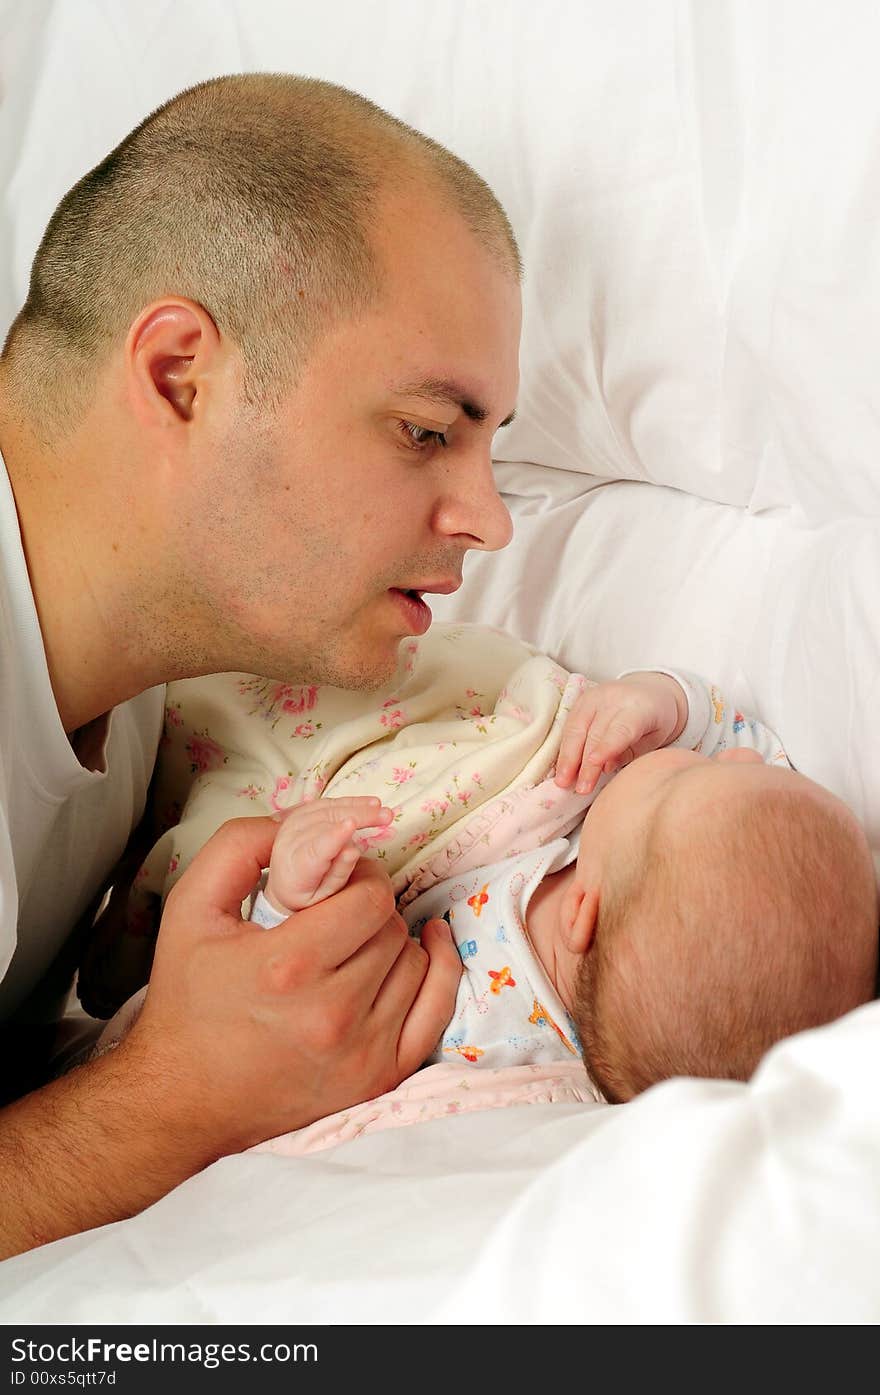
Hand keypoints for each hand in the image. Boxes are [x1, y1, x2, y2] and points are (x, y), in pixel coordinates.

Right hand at [120, 816, 460, 1152]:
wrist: (182, 1100)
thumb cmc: (187, 1001)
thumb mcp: (191, 907)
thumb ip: (242, 845)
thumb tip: (304, 819)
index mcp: (288, 966)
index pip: (370, 896)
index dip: (359, 876)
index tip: (338, 881)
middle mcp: (332, 1013)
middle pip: (391, 927)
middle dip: (369, 909)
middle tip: (338, 913)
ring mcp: (361, 1052)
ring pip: (414, 962)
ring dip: (391, 942)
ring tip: (352, 945)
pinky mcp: (379, 1078)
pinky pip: (437, 1010)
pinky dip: (437, 973)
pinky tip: (425, 949)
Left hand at [265, 796, 393, 913]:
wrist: (282, 883)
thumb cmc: (308, 894)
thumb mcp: (324, 896)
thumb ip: (338, 874)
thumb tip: (353, 850)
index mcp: (296, 868)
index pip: (316, 850)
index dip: (334, 836)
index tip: (352, 824)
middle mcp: (290, 842)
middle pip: (325, 823)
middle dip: (357, 816)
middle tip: (385, 816)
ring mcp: (293, 825)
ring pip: (327, 809)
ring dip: (357, 806)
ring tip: (382, 808)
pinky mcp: (300, 814)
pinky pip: (326, 803)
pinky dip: (349, 801)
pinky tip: (369, 803)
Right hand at [554, 673, 686, 793]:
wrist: (652, 691)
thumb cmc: (656, 719)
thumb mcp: (655, 738)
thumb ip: (632, 752)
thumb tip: (605, 767)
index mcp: (640, 707)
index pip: (620, 729)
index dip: (606, 747)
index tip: (594, 765)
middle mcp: (614, 698)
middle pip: (595, 733)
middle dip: (585, 763)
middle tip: (580, 788)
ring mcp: (594, 696)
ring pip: (575, 728)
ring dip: (567, 757)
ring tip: (563, 780)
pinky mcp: (581, 700)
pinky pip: (568, 725)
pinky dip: (564, 747)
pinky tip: (562, 766)